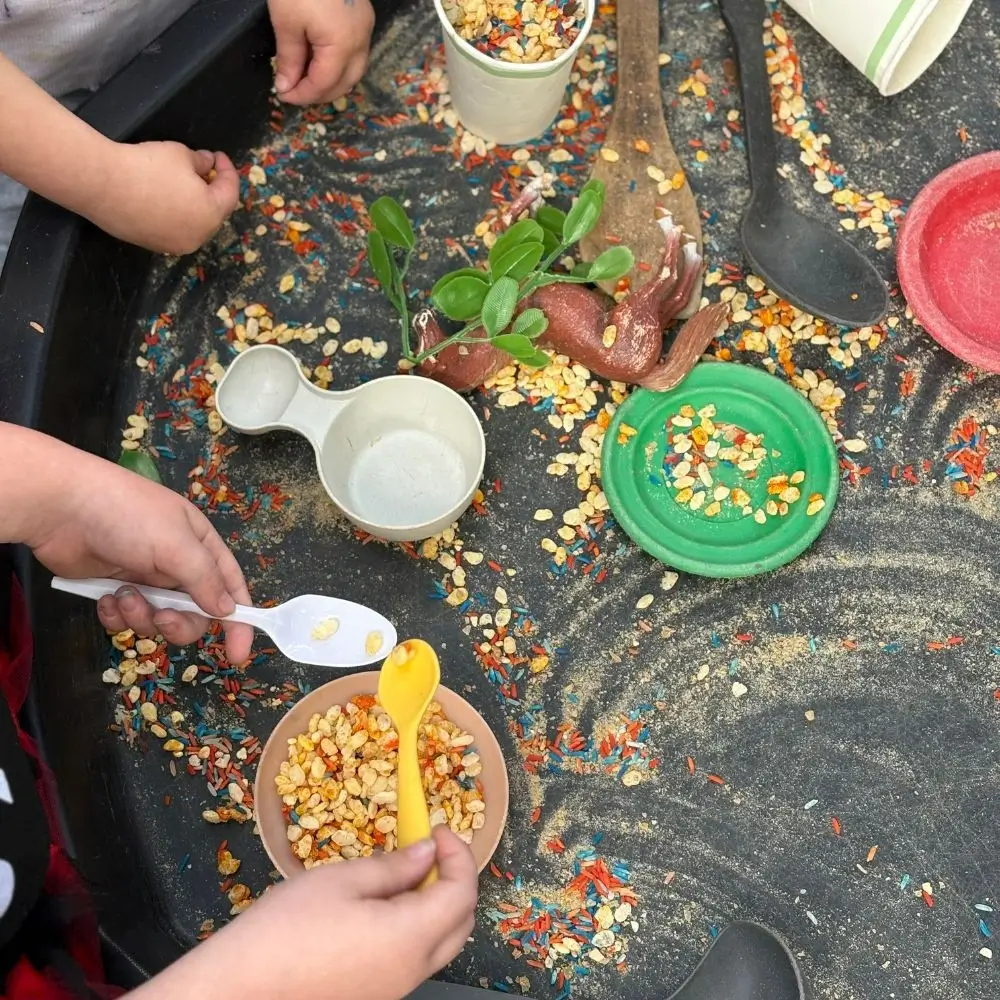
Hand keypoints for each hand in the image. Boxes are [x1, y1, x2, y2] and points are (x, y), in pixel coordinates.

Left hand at [8, 428, 251, 662]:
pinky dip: (117, 615)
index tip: (238, 653)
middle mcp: (177, 564)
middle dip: (178, 622)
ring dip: (141, 615)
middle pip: (193, 613)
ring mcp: (145, 578)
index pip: (229, 587)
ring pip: (158, 619)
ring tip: (122, 596)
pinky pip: (126, 619)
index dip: (238, 620)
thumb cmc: (128, 516)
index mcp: (200, 546)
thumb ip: (205, 581)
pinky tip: (105, 598)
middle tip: (161, 618)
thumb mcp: (176, 545)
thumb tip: (228, 611)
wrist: (61, 507)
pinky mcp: (114, 589)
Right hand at [87, 142, 239, 255]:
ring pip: (194, 224)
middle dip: (212, 190)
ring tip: (185, 183)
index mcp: (210, 214)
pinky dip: (176, 215)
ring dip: (195, 205)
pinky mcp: (153, 246)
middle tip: (205, 170)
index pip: (230, 194)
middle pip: (214, 213)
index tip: (218, 156)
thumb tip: (207, 164)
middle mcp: (197, 236)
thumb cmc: (147, 166)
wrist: (102, 184)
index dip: (228, 172)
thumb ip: (200, 161)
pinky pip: (173, 230)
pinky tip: (166, 198)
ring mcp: (175, 245)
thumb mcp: (180, 154)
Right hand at [134, 828, 478, 999]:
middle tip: (429, 848)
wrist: (238, 989)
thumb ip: (394, 867)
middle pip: (461, 923)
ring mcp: (395, 989)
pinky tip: (380, 906)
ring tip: (401, 873)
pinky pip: (413, 959)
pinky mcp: (375, 996)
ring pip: (440, 944)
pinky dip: (414, 927)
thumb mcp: (341, 881)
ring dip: (435, 904)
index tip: (437, 829)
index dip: (459, 855)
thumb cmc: (286, 928)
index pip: (462, 894)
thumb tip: (429, 852)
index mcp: (410, 938)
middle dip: (455, 880)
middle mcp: (412, 970)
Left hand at [269, 0, 375, 104]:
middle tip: (295, 91)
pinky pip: (355, 52)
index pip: (325, 83)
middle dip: (320, 93)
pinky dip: (339, 64)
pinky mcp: (363, 17)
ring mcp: (366, 28)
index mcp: (343, 45)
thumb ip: (288, 59)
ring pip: (354, 70)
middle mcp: (361, 41)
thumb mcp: (286, 21)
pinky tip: (320, 60)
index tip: (282, 94)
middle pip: (345, 82)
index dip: (303, 95)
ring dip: (331, 80)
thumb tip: (286, 86)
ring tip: (306, 79)